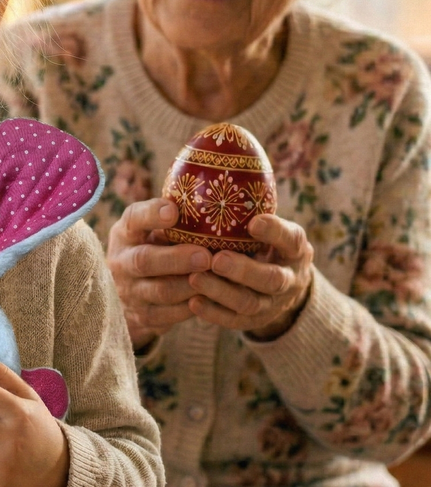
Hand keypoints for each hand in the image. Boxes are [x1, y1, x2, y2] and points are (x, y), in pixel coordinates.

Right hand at [107, 198, 212, 349]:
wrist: (131, 291)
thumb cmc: (155, 247)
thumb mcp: (155, 229)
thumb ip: (175, 217)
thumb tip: (216, 193)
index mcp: (126, 232)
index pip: (134, 218)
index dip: (152, 215)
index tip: (173, 210)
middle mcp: (121, 260)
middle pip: (144, 260)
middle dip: (177, 259)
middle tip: (206, 256)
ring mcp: (129, 290)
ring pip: (160, 291)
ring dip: (191, 286)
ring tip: (217, 279)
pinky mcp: (142, 315)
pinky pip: (168, 316)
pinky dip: (192, 308)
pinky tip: (212, 299)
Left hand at [187, 214, 313, 340]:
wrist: (278, 285)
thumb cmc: (260, 242)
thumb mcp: (264, 224)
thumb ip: (246, 207)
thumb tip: (211, 164)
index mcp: (294, 248)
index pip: (290, 239)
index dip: (275, 232)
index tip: (254, 220)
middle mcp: (290, 277)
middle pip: (272, 279)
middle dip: (244, 270)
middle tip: (216, 259)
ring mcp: (274, 303)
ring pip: (251, 303)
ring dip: (222, 292)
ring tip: (194, 279)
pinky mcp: (255, 321)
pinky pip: (235, 321)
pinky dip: (214, 313)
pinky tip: (193, 302)